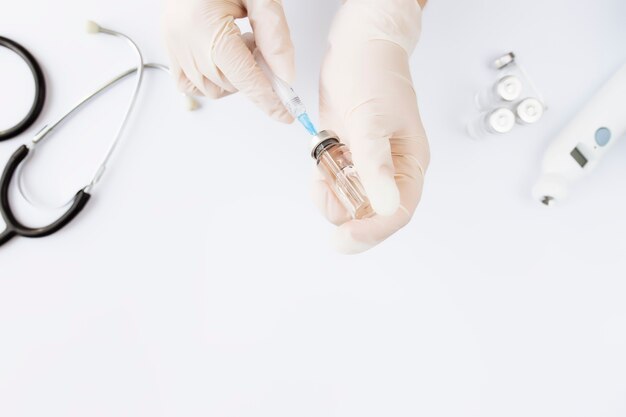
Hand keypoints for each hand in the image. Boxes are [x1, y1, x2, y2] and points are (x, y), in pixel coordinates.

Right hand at [162, 0, 294, 121]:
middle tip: (261, 45)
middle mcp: (185, 41)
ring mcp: (174, 47)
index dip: (269, 100)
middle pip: (232, 84)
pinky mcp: (170, 49)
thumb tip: (285, 76)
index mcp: (206, 26)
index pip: (246, 78)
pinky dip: (212, 81)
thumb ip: (275, 35)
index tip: (285, 115)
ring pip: (214, 89)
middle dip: (255, 74)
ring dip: (236, 77)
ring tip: (240, 42)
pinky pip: (191, 85)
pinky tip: (223, 58)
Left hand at [312, 0, 429, 253]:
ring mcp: (366, 166)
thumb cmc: (373, 73)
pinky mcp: (346, 157)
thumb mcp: (371, 120)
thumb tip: (386, 206)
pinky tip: (321, 157)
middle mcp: (390, 171)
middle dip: (345, 211)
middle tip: (324, 189)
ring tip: (324, 162)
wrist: (354, 46)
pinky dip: (321, 180)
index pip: (397, 213)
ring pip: (348, 203)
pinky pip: (333, 185)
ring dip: (329, 193)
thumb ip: (376, 164)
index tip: (344, 238)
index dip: (372, 231)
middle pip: (370, 215)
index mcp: (409, 165)